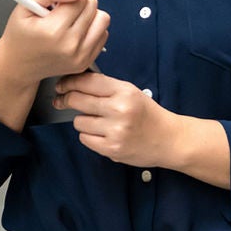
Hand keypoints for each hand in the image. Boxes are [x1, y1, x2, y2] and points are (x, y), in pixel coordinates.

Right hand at [0, 0, 110, 87]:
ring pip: (103, 19)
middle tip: (61, 13)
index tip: (57, 4)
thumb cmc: (20, 34)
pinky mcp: (86, 62)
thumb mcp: (26, 5)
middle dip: (79, 3)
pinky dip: (92, 30)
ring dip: (90, 15)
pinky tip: (75, 32)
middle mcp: (69, 45)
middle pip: (92, 6)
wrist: (18, 65)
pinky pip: (103, 35)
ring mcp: (80, 56)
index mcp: (53, 30)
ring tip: (71, 20)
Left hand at [53, 72, 180, 167]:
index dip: (69, 82)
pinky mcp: (111, 149)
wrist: (169, 139)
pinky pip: (84, 139)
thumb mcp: (131, 93)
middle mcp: (119, 109)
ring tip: (98, 122)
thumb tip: (74, 84)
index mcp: (124, 91)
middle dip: (66, 99)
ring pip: (79, 122)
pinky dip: (89, 136)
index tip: (61, 85)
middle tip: (62, 101)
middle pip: (77, 100)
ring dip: (83, 121)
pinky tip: (102, 134)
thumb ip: (106, 88)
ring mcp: (115, 130)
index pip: (87, 81)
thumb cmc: (148, 114)